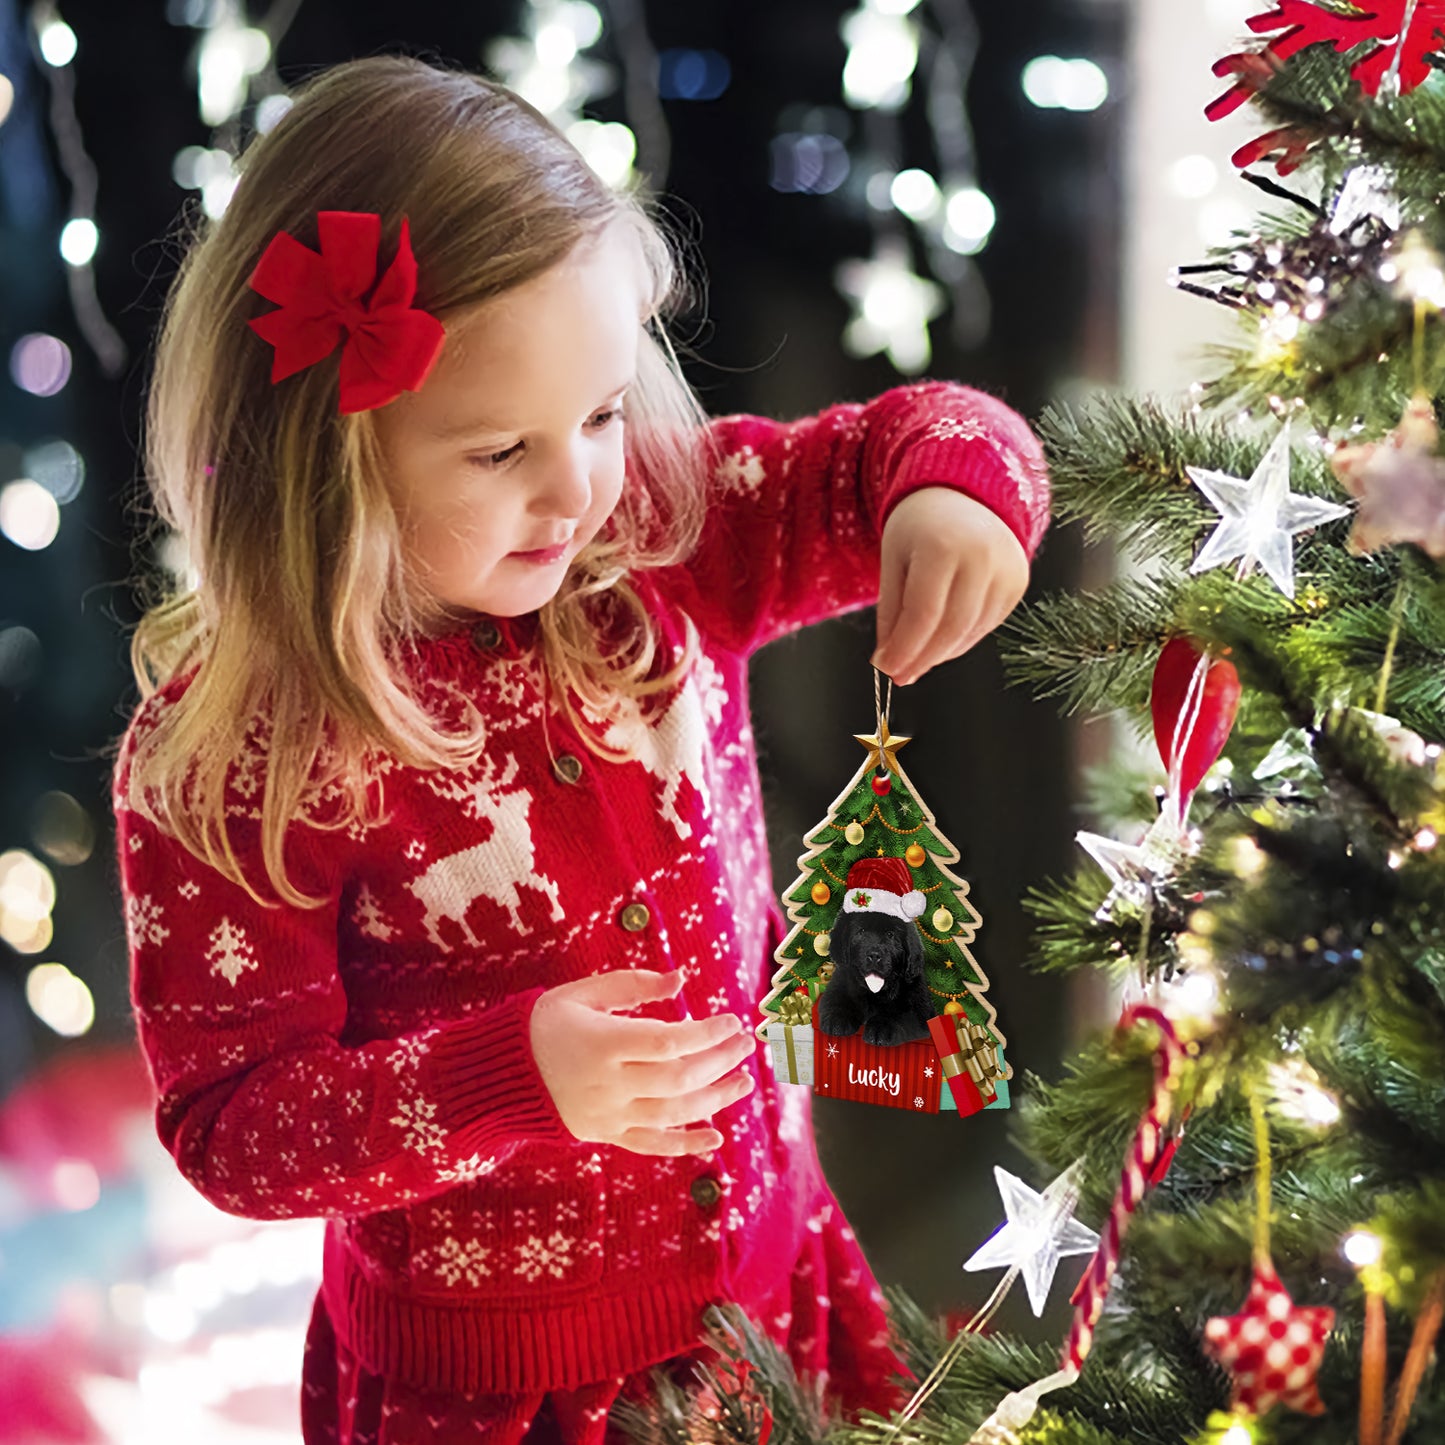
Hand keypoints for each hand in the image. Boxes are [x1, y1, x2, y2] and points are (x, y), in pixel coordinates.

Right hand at [530, 968, 754, 1155]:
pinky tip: (716, 1136)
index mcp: (603, 1043)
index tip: (731, 1020)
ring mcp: (608, 1114)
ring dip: (715, 1099)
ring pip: (673, 1113)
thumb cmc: (545, 1023)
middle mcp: (609, 1084)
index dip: (706, 1033)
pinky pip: (651, 1144)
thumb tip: (681, 980)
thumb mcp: (582, 993)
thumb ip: (633, 985)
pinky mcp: (606, 1134)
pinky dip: (685, 1143)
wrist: (500, 1074)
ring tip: (744, 1081)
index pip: (668, 1042)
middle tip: (746, 1045)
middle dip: (719, 1061)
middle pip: (678, 1078)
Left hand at [872, 488, 1028, 685]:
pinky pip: (986, 625)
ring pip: (970, 632)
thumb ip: (891, 613)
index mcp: (943, 546)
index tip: (886, 669)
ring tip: (916, 657)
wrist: (963, 496)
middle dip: (922, 658)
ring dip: (940, 653)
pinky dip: (960, 640)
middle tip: (899, 675)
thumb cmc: (920, 528)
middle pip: (951, 628)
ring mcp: (1007, 570)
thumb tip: (888, 662)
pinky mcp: (1018, 583)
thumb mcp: (893, 561)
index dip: (904, 648)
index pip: (923, 614)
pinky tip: (941, 640)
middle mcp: (982, 557)